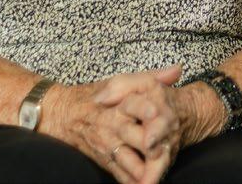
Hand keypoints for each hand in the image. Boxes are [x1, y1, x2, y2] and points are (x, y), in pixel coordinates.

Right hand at [44, 65, 182, 183]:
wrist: (63, 115)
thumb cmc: (96, 96)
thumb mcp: (120, 82)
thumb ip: (151, 77)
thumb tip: (178, 70)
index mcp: (118, 102)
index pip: (131, 102)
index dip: (143, 107)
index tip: (155, 111)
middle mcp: (111, 124)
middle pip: (130, 132)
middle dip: (146, 142)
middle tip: (162, 149)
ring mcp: (107, 144)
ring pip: (125, 157)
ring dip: (139, 167)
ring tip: (154, 174)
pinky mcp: (104, 160)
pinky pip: (118, 172)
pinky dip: (130, 180)